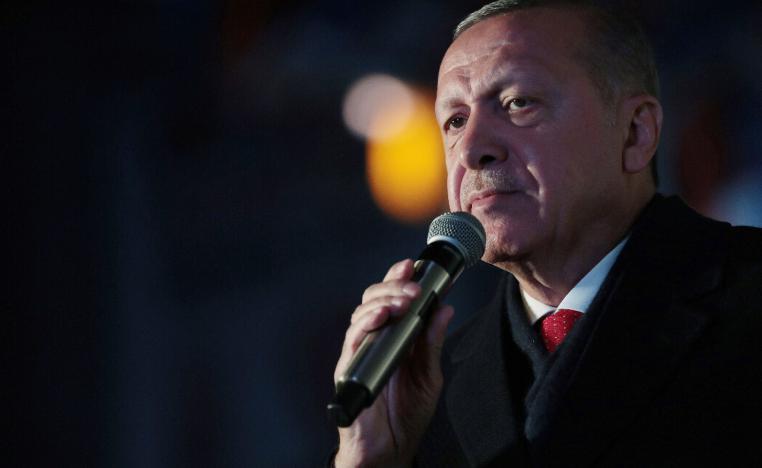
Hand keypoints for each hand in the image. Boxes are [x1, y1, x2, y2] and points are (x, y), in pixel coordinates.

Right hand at [333, 259, 454, 466]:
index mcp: (394, 337)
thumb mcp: (429, 375)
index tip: (413, 264)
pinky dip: (366, 323)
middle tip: (415, 287)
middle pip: (375, 299)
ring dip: (383, 300)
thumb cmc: (406, 414)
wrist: (390, 450)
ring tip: (404, 300)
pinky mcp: (348, 368)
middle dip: (394, 286)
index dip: (399, 279)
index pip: (393, 299)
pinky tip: (382, 316)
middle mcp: (374, 339)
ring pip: (363, 313)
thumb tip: (444, 308)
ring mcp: (360, 352)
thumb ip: (433, 342)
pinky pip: (353, 339)